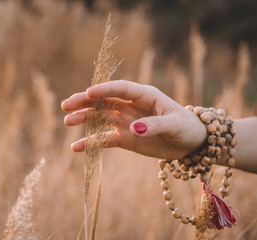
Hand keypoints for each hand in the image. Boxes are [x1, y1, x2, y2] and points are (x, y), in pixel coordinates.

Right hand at [61, 80, 206, 159]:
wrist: (190, 144)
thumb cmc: (186, 127)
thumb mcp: (175, 125)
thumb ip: (155, 125)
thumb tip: (133, 128)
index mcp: (145, 96)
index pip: (121, 89)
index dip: (105, 90)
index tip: (89, 92)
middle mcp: (131, 106)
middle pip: (105, 101)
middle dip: (86, 101)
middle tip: (67, 104)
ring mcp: (126, 122)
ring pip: (101, 118)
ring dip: (84, 119)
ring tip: (67, 121)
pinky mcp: (125, 138)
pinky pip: (105, 140)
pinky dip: (91, 142)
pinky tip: (76, 147)